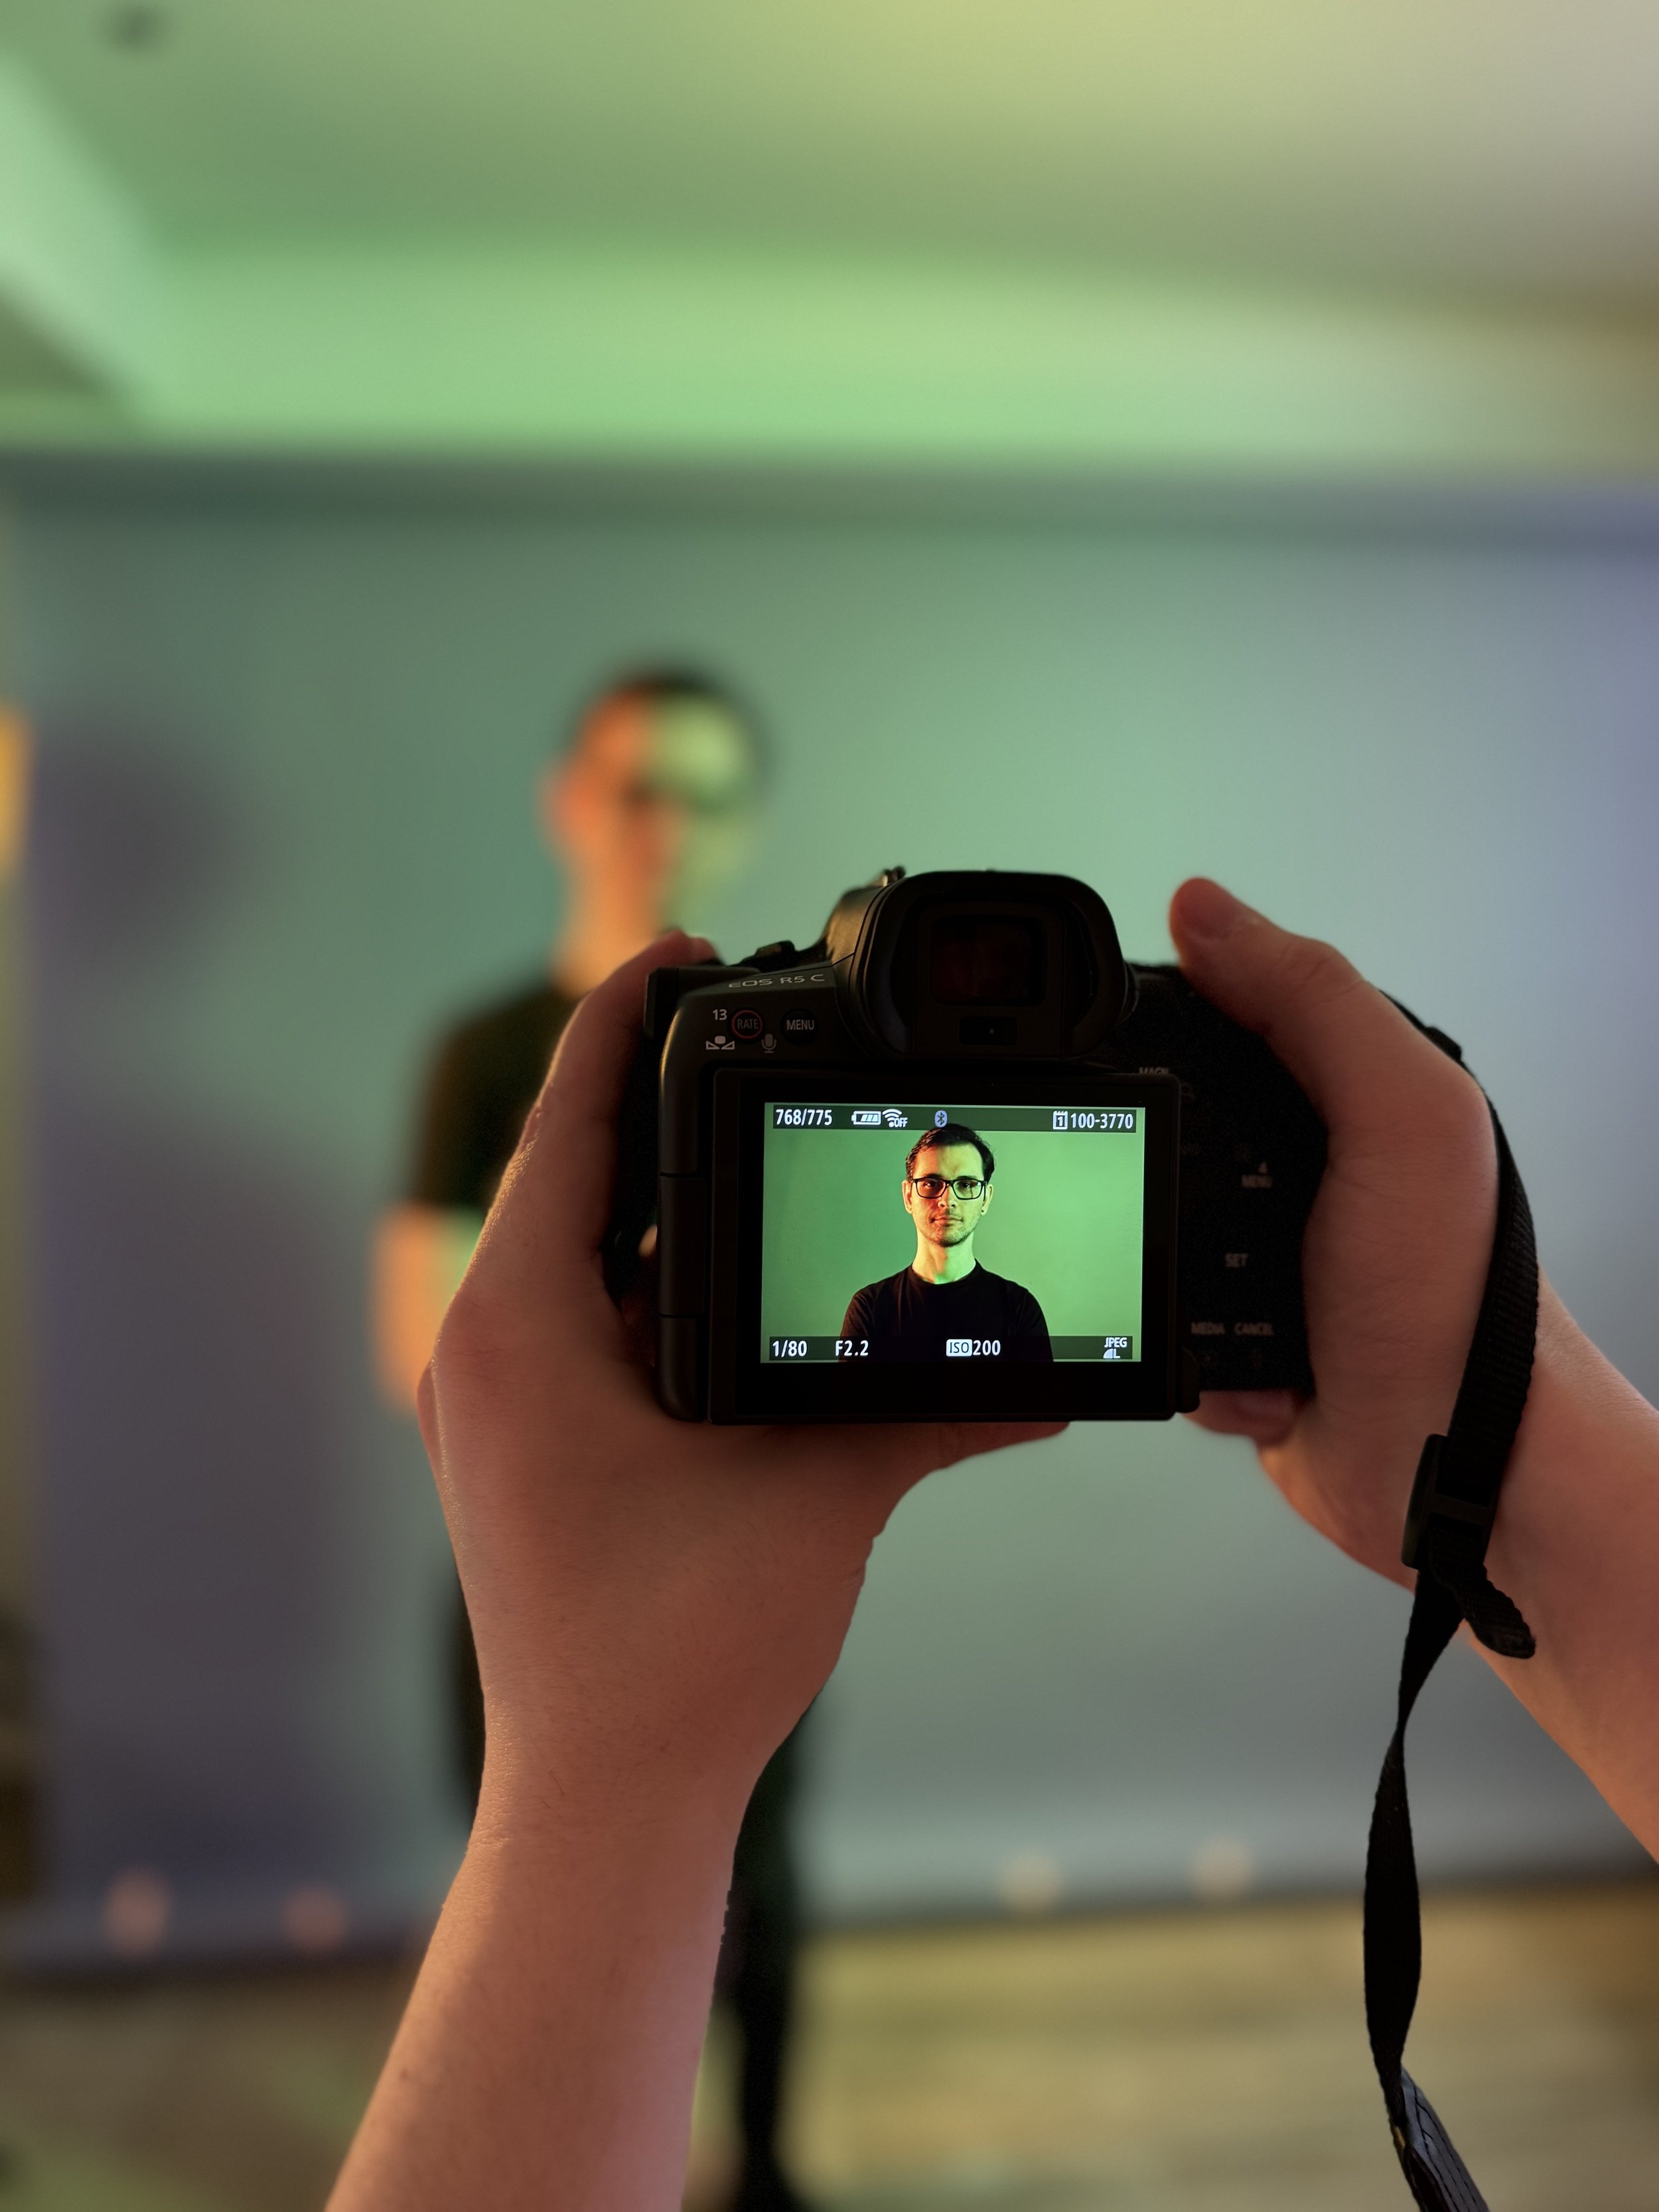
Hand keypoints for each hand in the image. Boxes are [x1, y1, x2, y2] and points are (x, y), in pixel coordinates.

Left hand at [419, 930, 1056, 1824]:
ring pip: (583, 1248)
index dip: (621, 1020)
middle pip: (571, 1173)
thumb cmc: (679, 1655)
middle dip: (654, 1094)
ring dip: (661, 1190)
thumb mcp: (818, 1497)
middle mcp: (489, 1348)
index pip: (567, 1126)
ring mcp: (502, 1399)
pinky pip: (590, 1316)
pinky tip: (744, 1263)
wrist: (608, 1798)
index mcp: (519, 1326)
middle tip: (745, 1021)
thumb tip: (1050, 1368)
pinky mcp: (534, 1443)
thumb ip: (930, 1406)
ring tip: (761, 1128)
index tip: (684, 948)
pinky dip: (660, 1273)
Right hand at [1169, 879, 1497, 1585]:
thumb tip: (1203, 909)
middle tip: (1184, 1204)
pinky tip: (1239, 1365)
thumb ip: (1313, 1002)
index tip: (1109, 1026)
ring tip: (1227, 1301)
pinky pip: (1154, 1319)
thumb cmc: (1460, 1304)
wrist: (1458, 1476)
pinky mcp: (1233, 1337)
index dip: (1166, 1001)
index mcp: (1347, 1093)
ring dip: (1162, 1272)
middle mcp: (1306, 1166)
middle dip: (1150, 1166)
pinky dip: (1177, 1348)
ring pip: (1146, 1226)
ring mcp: (1265, 1255)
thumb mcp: (1401, 1118)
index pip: (1228, 1007)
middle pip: (1166, 1120)